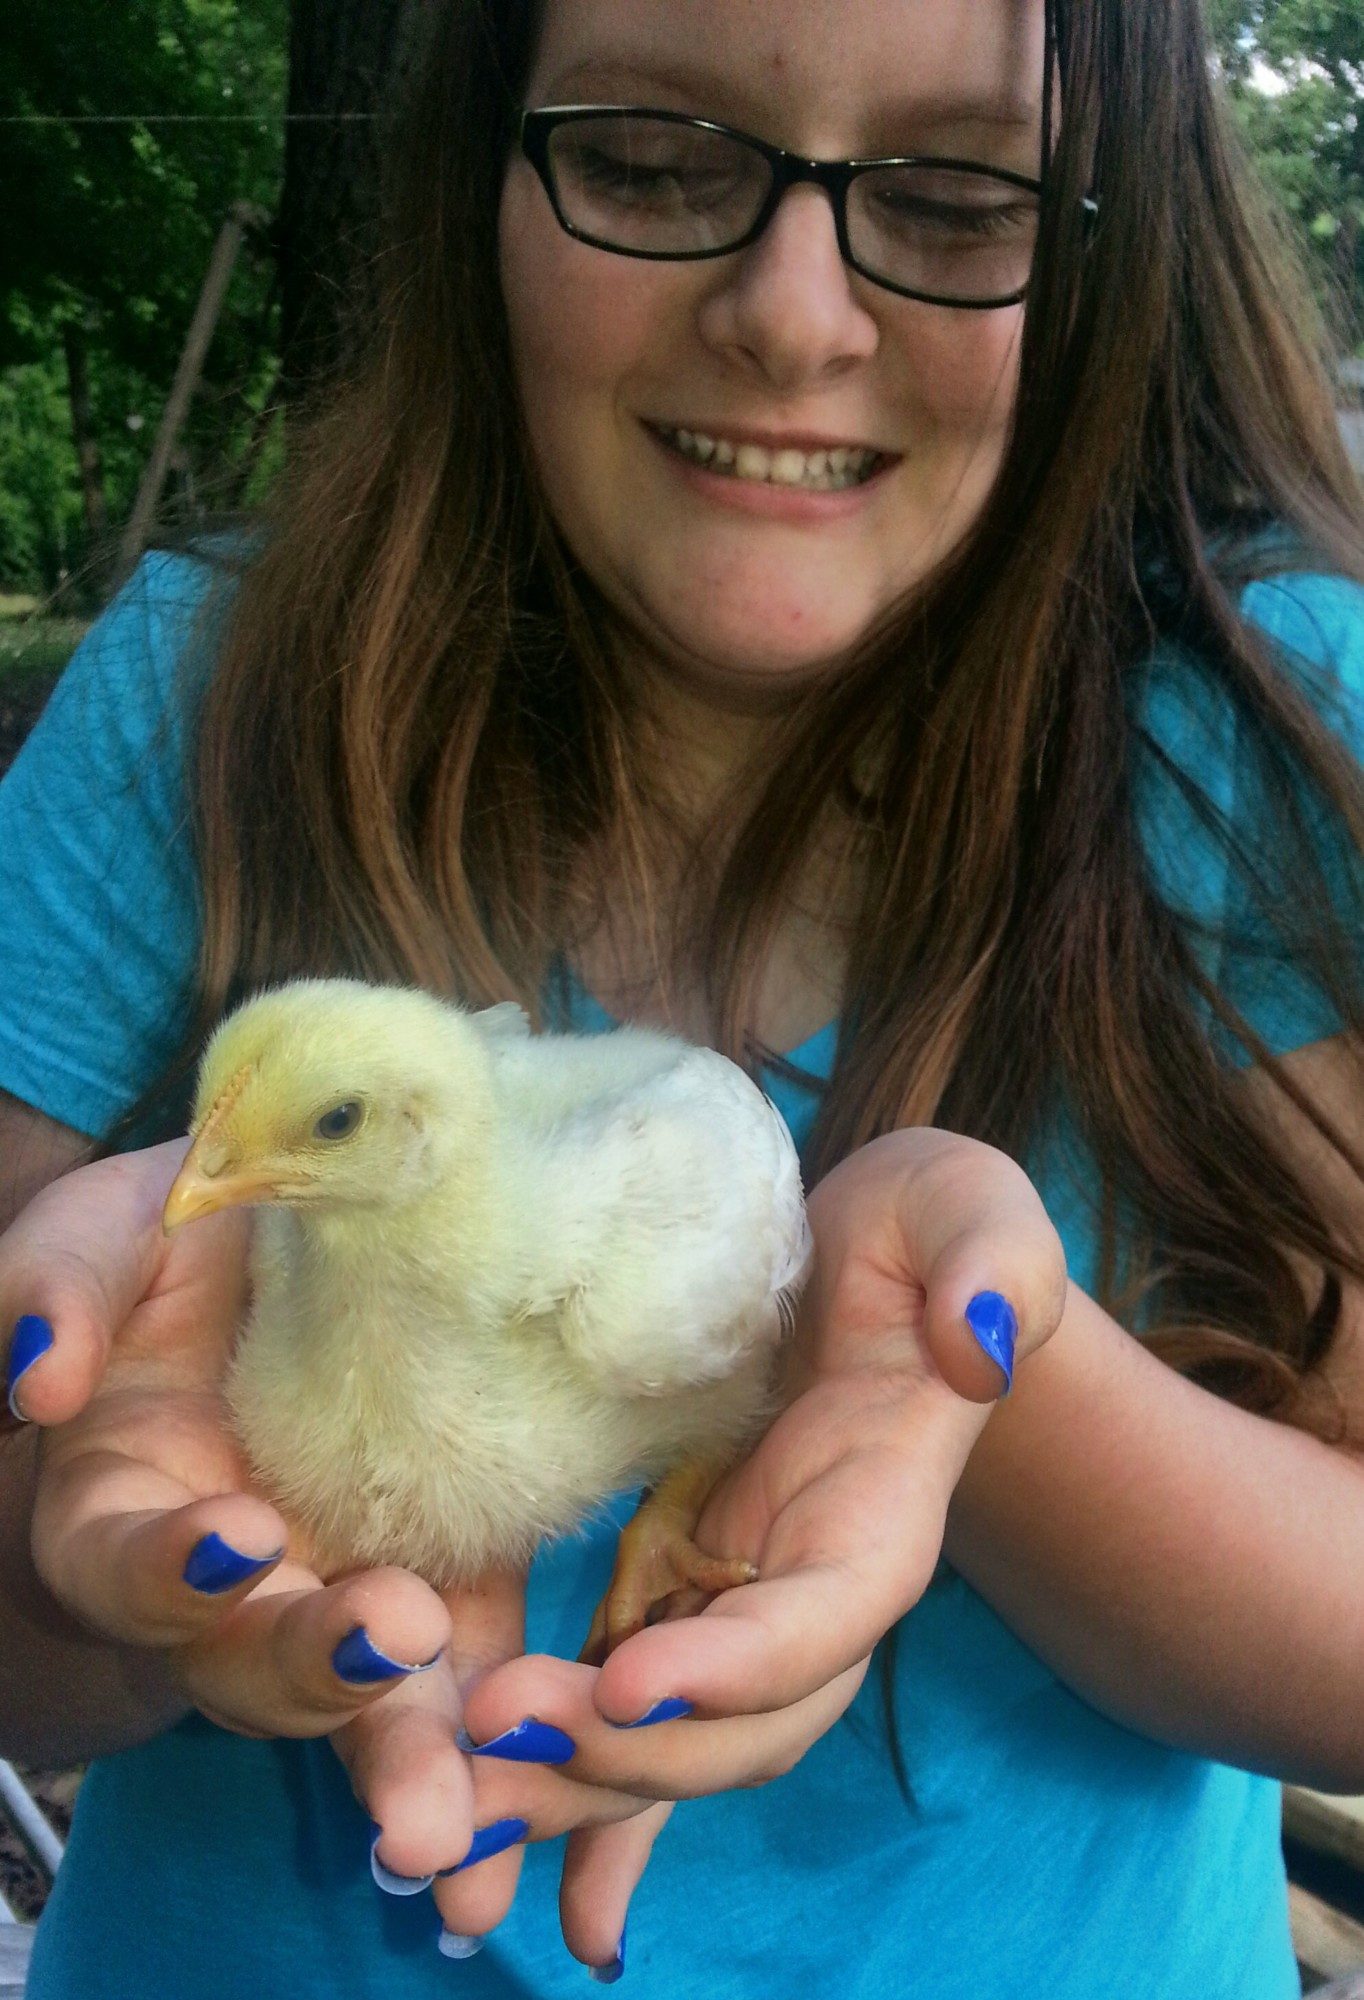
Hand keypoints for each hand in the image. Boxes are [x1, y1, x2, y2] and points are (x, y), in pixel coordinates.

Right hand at [0, 1142, 659, 1952]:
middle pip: (253, 1664)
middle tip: (389, 1640)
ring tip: (463, 1806)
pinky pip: (480, 1646)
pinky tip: (554, 1738)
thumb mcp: (100, 1232)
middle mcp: (234, 1576)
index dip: (171, 1572)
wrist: (299, 1216)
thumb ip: (55, 1289)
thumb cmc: (174, 1229)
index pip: (128, 1567)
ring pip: (370, 1693)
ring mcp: (344, 1576)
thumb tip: (43, 1379)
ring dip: (411, 1744)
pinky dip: (508, 1697)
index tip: (239, 1538)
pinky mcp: (450, 1559)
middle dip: (316, 1672)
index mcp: (125, 1505)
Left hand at [454, 1128, 1067, 1969]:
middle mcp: (810, 1595)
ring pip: (664, 1738)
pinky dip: (566, 1783)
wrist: (863, 1252)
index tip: (629, 1677)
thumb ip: (994, 1267)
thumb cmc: (925, 1229)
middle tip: (491, 1737)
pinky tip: (489, 1841)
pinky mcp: (677, 1589)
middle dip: (623, 1755)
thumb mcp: (970, 1212)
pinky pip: (619, 1706)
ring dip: (566, 1790)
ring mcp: (738, 1605)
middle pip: (732, 1723)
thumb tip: (976, 1347)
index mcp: (882, 1519)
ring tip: (451, 1821)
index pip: (820, 1624)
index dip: (736, 1665)